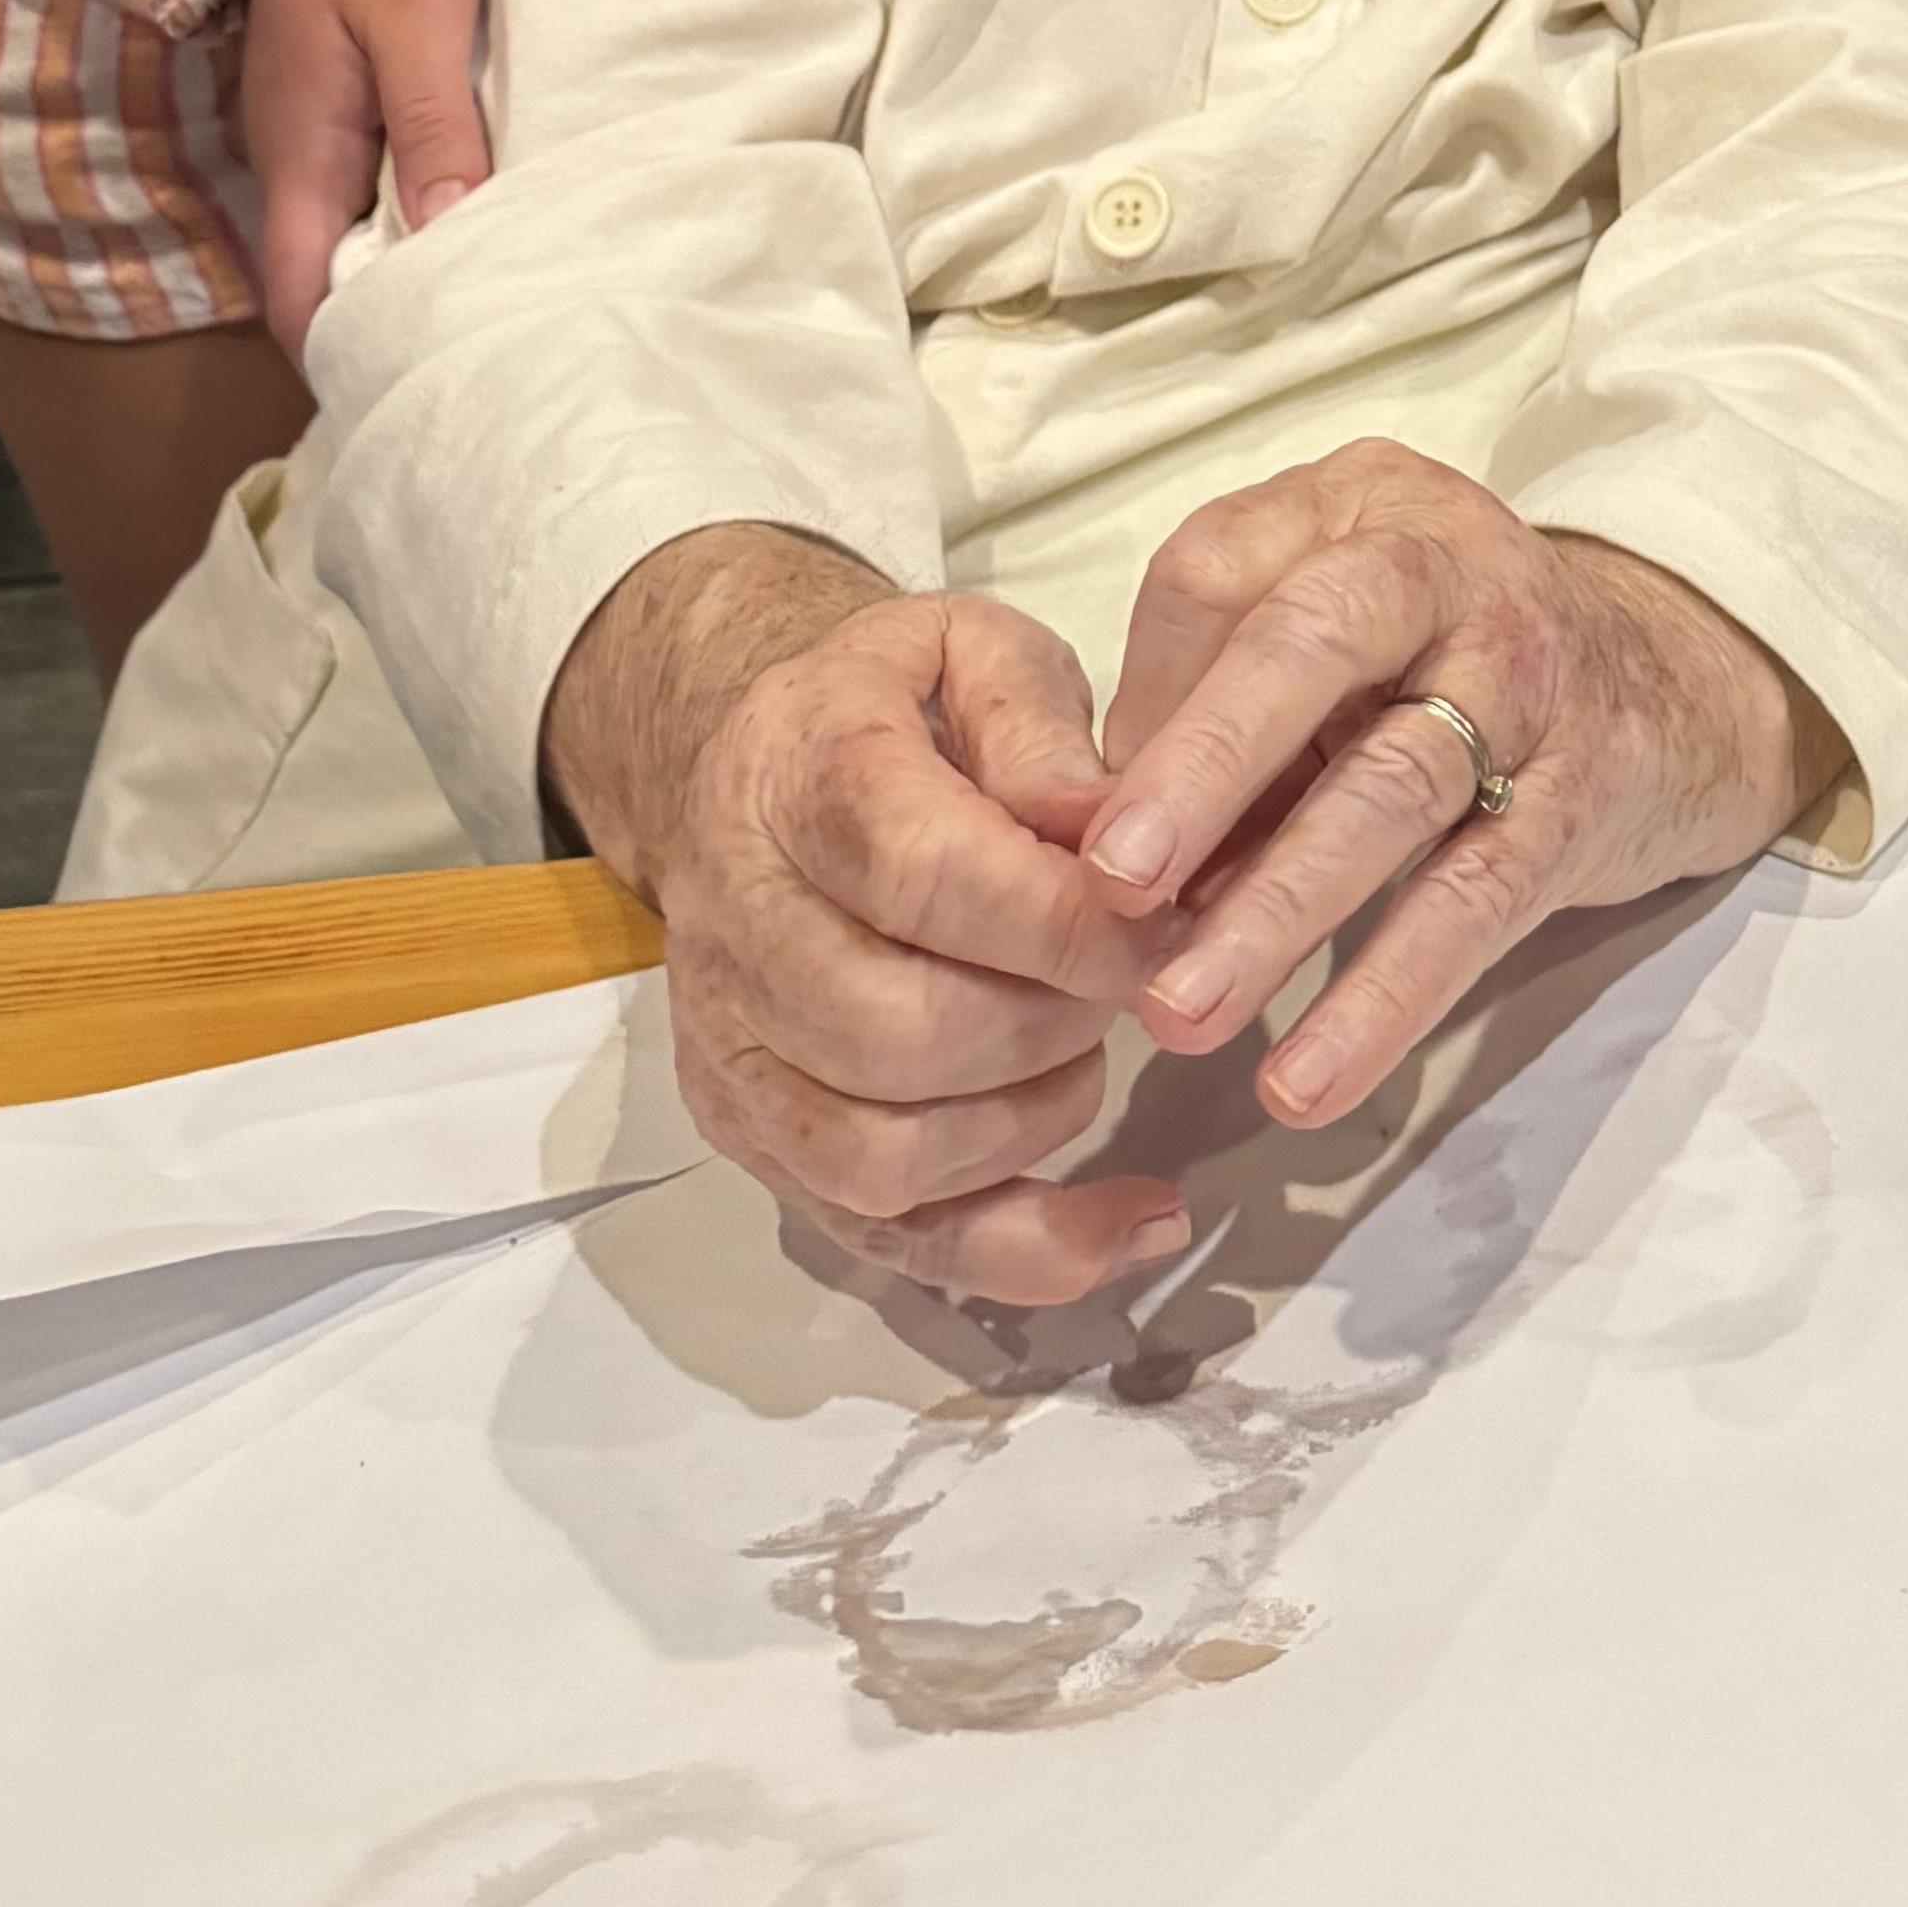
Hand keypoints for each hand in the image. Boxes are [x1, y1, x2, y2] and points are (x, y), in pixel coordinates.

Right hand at [238, 0, 488, 361]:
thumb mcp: (420, 17)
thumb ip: (432, 124)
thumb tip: (447, 233)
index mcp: (303, 152)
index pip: (300, 297)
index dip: (349, 349)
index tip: (425, 376)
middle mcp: (294, 157)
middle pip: (327, 277)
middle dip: (390, 318)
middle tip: (487, 345)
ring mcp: (313, 128)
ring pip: (353, 231)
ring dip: (409, 262)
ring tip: (498, 293)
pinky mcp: (338, 98)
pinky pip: (369, 181)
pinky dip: (413, 207)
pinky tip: (478, 210)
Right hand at [543, 532, 1191, 1309]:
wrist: (757, 771)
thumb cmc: (894, 711)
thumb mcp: (972, 651)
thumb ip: (1039, 725)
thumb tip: (1110, 828)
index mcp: (798, 780)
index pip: (920, 878)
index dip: (1063, 923)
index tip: (1172, 928)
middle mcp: (740, 926)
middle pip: (895, 1035)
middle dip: (1052, 1025)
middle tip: (1133, 980)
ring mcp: (736, 1052)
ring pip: (881, 1158)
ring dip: (1031, 1125)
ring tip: (1092, 1052)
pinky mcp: (760, 1142)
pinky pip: (886, 1242)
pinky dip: (1022, 1255)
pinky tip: (1132, 1223)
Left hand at [1079, 440, 1836, 1135]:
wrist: (1666, 685)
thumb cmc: (1437, 656)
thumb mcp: (1328, 621)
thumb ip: (1209, 691)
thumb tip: (1080, 834)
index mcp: (1357, 507)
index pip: (1219, 569)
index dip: (1144, 688)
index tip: (1071, 820)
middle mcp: (1449, 565)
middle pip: (1314, 645)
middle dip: (1206, 764)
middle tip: (1112, 885)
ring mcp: (1530, 678)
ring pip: (1393, 786)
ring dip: (1279, 907)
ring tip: (1180, 1013)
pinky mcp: (1578, 801)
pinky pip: (1476, 901)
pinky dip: (1386, 995)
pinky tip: (1306, 1081)